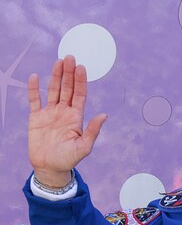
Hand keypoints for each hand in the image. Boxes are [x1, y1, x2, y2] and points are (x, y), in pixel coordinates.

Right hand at [27, 56, 106, 186]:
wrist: (49, 167)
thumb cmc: (69, 159)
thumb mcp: (84, 146)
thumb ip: (93, 131)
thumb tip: (104, 115)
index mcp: (76, 116)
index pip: (80, 94)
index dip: (80, 81)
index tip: (82, 67)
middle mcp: (64, 111)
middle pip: (67, 88)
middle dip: (69, 73)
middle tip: (70, 57)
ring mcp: (50, 113)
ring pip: (53, 91)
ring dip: (55, 76)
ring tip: (58, 61)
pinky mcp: (36, 118)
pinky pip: (34, 101)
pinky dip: (34, 89)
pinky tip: (34, 77)